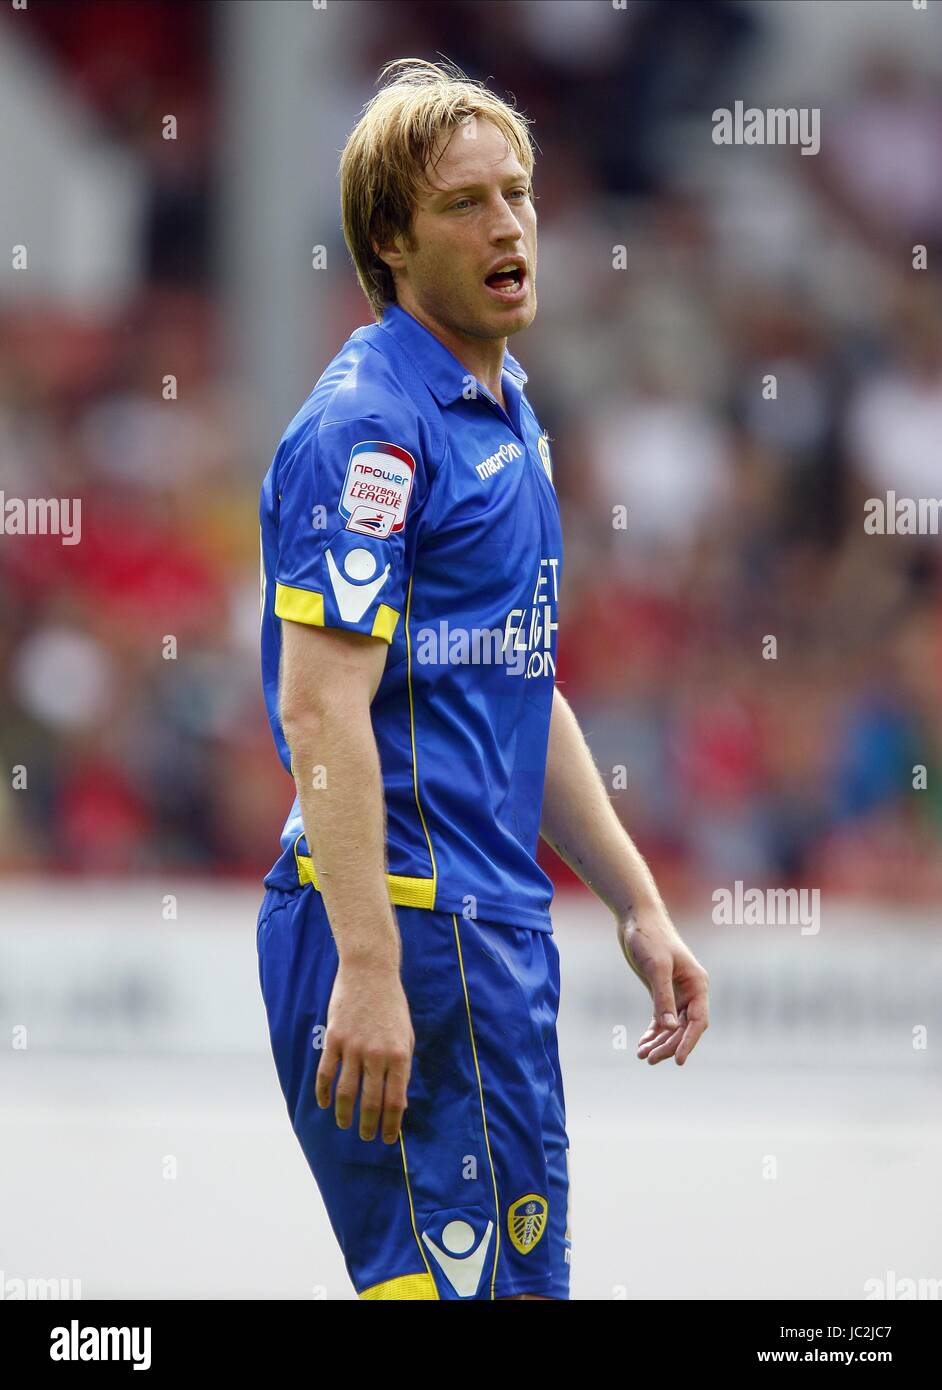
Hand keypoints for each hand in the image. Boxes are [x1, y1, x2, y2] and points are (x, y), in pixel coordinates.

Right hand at [315, 960, 414, 1141]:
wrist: (370, 971)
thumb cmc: (392, 1004)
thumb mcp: (407, 1035)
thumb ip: (402, 1067)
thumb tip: (397, 1100)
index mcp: (399, 1055)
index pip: (395, 1101)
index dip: (391, 1125)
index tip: (387, 1139)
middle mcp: (376, 1054)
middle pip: (370, 1102)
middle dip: (368, 1125)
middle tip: (366, 1137)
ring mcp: (353, 1046)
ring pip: (345, 1092)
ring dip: (344, 1114)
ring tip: (344, 1124)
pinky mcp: (334, 1038)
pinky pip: (326, 1072)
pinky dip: (323, 1092)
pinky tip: (324, 1104)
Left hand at [616, 906, 708, 1065]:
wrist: (636, 918)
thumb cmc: (650, 937)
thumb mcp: (656, 967)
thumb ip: (662, 997)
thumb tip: (668, 1028)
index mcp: (697, 984)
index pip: (698, 1022)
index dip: (689, 1042)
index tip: (678, 1061)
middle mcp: (690, 991)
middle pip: (683, 1028)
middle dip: (668, 1045)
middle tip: (649, 1059)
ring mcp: (676, 992)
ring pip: (671, 1026)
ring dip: (659, 1042)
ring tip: (642, 1056)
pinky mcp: (660, 991)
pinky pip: (661, 1018)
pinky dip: (653, 1032)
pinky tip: (642, 1044)